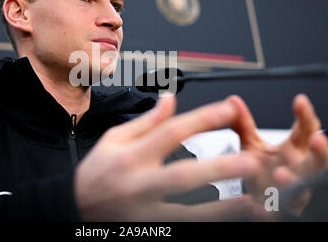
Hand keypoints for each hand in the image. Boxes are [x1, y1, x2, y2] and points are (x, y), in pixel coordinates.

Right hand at [74, 94, 265, 220]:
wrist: (76, 208)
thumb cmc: (96, 171)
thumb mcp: (114, 138)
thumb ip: (147, 121)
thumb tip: (170, 98)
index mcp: (131, 155)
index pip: (171, 132)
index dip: (201, 119)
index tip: (228, 109)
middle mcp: (139, 184)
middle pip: (183, 175)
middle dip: (218, 168)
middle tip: (250, 161)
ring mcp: (144, 212)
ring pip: (187, 212)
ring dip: (220, 208)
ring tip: (249, 201)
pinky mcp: (149, 228)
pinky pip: (180, 227)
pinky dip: (204, 223)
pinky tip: (226, 218)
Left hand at [228, 94, 327, 205]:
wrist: (256, 199)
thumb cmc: (259, 170)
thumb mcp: (251, 144)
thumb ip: (244, 124)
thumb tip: (233, 102)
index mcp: (294, 149)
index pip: (306, 130)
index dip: (306, 115)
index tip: (300, 100)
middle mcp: (297, 169)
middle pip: (318, 161)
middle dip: (321, 151)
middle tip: (317, 139)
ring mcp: (293, 190)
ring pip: (303, 187)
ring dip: (294, 180)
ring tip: (281, 175)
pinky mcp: (282, 209)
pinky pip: (281, 210)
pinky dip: (271, 209)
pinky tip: (260, 205)